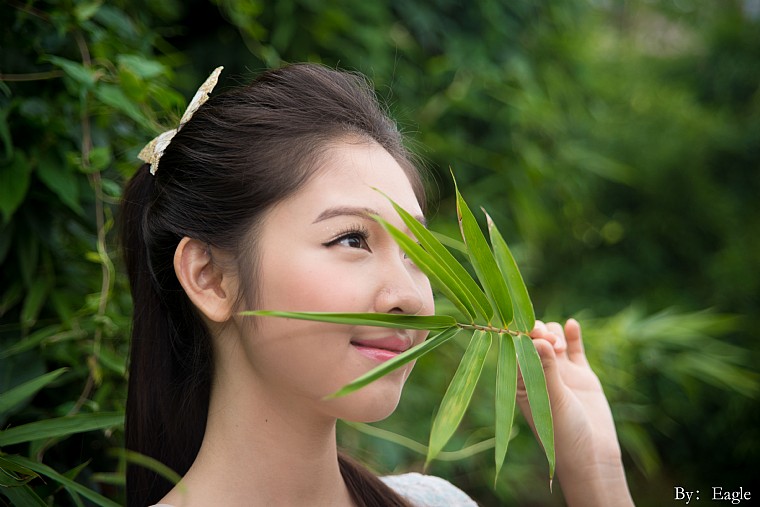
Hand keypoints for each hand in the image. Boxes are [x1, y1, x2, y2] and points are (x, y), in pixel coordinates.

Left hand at [517, 319, 633, 505]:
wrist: (592, 455)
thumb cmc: (563, 434)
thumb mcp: (552, 400)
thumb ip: (546, 370)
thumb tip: (536, 339)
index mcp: (521, 381)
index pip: (515, 348)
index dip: (523, 335)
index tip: (533, 334)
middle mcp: (538, 373)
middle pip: (534, 339)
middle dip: (540, 332)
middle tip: (550, 340)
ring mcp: (560, 372)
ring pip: (553, 339)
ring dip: (554, 334)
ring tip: (560, 346)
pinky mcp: (581, 374)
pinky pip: (575, 348)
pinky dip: (572, 334)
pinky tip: (572, 324)